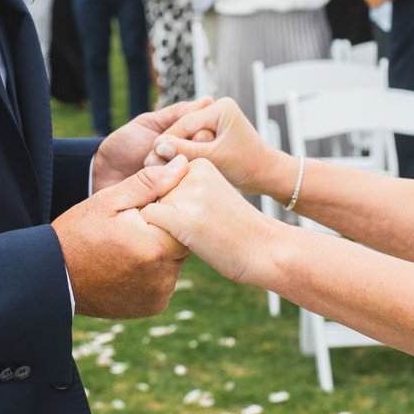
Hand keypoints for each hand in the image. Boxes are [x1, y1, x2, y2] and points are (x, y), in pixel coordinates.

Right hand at [53, 155, 191, 317]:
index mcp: (156, 246)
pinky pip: (165, 278)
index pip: (186, 217)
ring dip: (161, 248)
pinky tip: (130, 263)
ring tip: (130, 244)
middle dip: (166, 228)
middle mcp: (164, 275)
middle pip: (184, 239)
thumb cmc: (79, 233)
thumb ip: (150, 182)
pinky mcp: (154, 305)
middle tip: (137, 225)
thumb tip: (183, 165)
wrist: (55, 277)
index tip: (146, 207)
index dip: (170, 207)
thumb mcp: (110, 200)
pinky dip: (154, 269)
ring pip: (175, 259)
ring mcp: (160, 294)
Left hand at [92, 98, 212, 192]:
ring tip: (146, 161)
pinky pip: (181, 192)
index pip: (209, 136)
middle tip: (155, 147)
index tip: (175, 133)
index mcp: (189, 143)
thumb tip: (208, 100)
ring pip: (192, 172)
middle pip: (206, 155)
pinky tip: (152, 177)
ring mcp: (183, 183)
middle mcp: (191, 163)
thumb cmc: (126, 144)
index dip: (196, 133)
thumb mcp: (151, 123)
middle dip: (179, 148)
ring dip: (168, 164)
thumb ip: (178, 113)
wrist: (103, 172)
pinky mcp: (175, 201)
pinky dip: (165, 182)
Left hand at [139, 158, 275, 285]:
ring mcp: (186, 195)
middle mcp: (191, 173)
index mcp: (200, 164)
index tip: (199, 215)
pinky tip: (187, 241)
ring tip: (197, 234)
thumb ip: (185, 189)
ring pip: (149, 206)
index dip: (173, 202)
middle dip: (166, 213)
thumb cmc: (238, 228)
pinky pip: (148, 221)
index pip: (163, 179)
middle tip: (198, 227)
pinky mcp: (179, 218)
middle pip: (154, 193)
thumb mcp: (213, 195)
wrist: (265, 249)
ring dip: (163, 224)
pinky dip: (158, 233)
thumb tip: (148, 195)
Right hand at [151, 96, 283, 193]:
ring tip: (161, 166)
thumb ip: (187, 150)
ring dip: (177, 151)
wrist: (267, 175)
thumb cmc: (248, 165)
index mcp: (220, 108)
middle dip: (172, 145)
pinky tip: (173, 166)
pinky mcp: (213, 135)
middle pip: (183, 128)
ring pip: (186, 137)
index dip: (169, 139)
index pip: (185, 123)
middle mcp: (217, 111)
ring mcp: (215, 122)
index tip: (153, 153)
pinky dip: (185, 154)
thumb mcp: (215, 157)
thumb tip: (160, 146)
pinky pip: (193, 143)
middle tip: (153, 160)